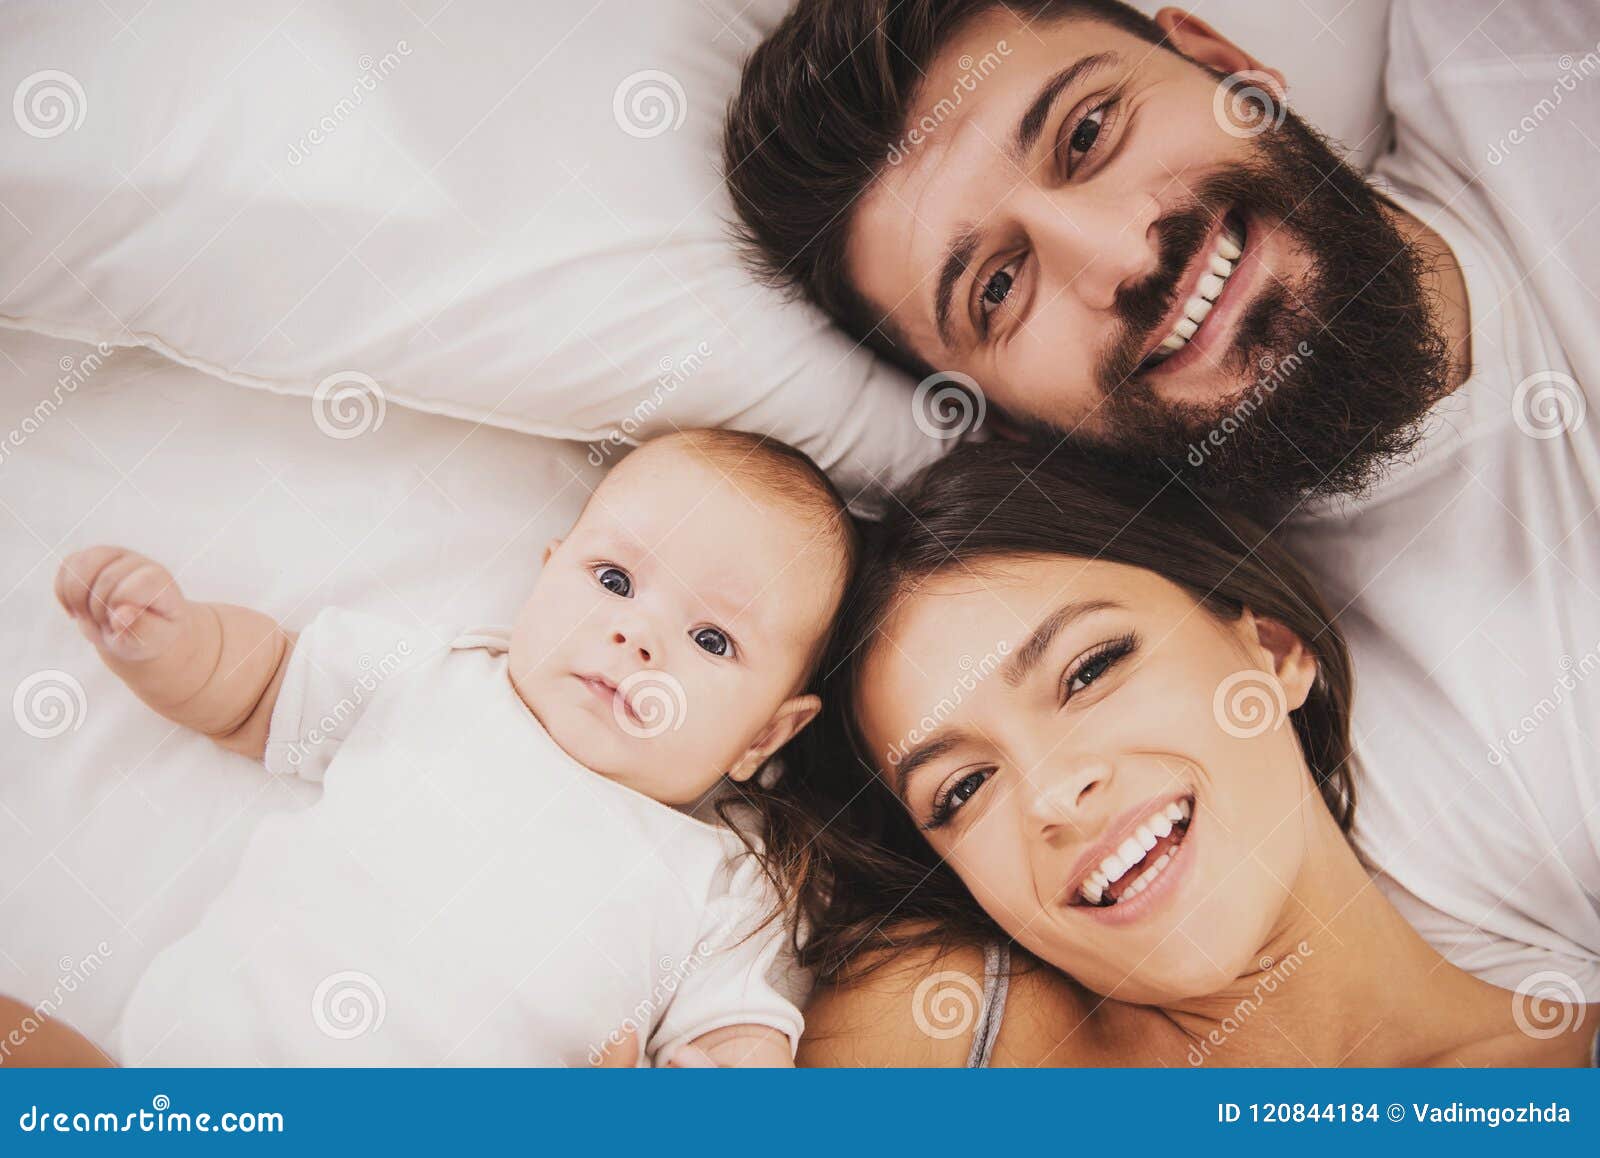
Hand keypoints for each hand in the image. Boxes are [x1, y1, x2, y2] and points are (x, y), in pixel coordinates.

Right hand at [56, 546, 189, 662]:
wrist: (140, 629)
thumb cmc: (150, 635)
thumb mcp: (153, 640)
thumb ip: (142, 629)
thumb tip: (123, 614)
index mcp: (159, 581)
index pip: (130, 589)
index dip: (116, 612)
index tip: (121, 626)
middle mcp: (138, 562)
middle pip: (104, 579)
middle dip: (98, 611)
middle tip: (107, 626)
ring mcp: (114, 556)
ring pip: (81, 565)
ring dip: (77, 600)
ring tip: (90, 616)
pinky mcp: (91, 558)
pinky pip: (66, 567)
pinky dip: (63, 593)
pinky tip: (77, 609)